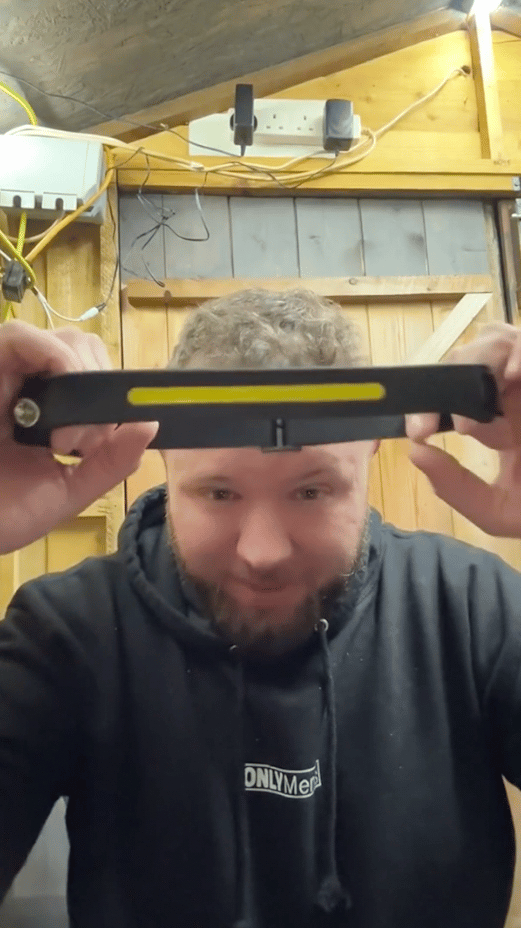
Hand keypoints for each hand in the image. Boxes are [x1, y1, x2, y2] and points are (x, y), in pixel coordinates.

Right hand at [0, 319, 158, 554]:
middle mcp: (30, 384)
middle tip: (80, 445)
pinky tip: (53, 404)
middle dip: (100, 392)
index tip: (111, 436)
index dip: (112, 395)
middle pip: (86, 350)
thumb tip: (151, 424)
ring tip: (64, 436)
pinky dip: (51, 360)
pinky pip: (20, 336)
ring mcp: (7, 372)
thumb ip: (112, 462)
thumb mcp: (69, 489)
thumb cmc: (5, 511)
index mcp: (52, 409)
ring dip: (79, 380)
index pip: (96, 375)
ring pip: (63, 339)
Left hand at [406, 322, 520, 537]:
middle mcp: (516, 393)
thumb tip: (417, 454)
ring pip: (498, 340)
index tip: (418, 433)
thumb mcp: (500, 511)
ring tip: (487, 400)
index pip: (451, 396)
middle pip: (469, 359)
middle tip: (450, 420)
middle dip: (450, 380)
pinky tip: (512, 375)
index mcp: (498, 420)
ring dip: (484, 364)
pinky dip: (519, 353)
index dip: (427, 407)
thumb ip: (456, 488)